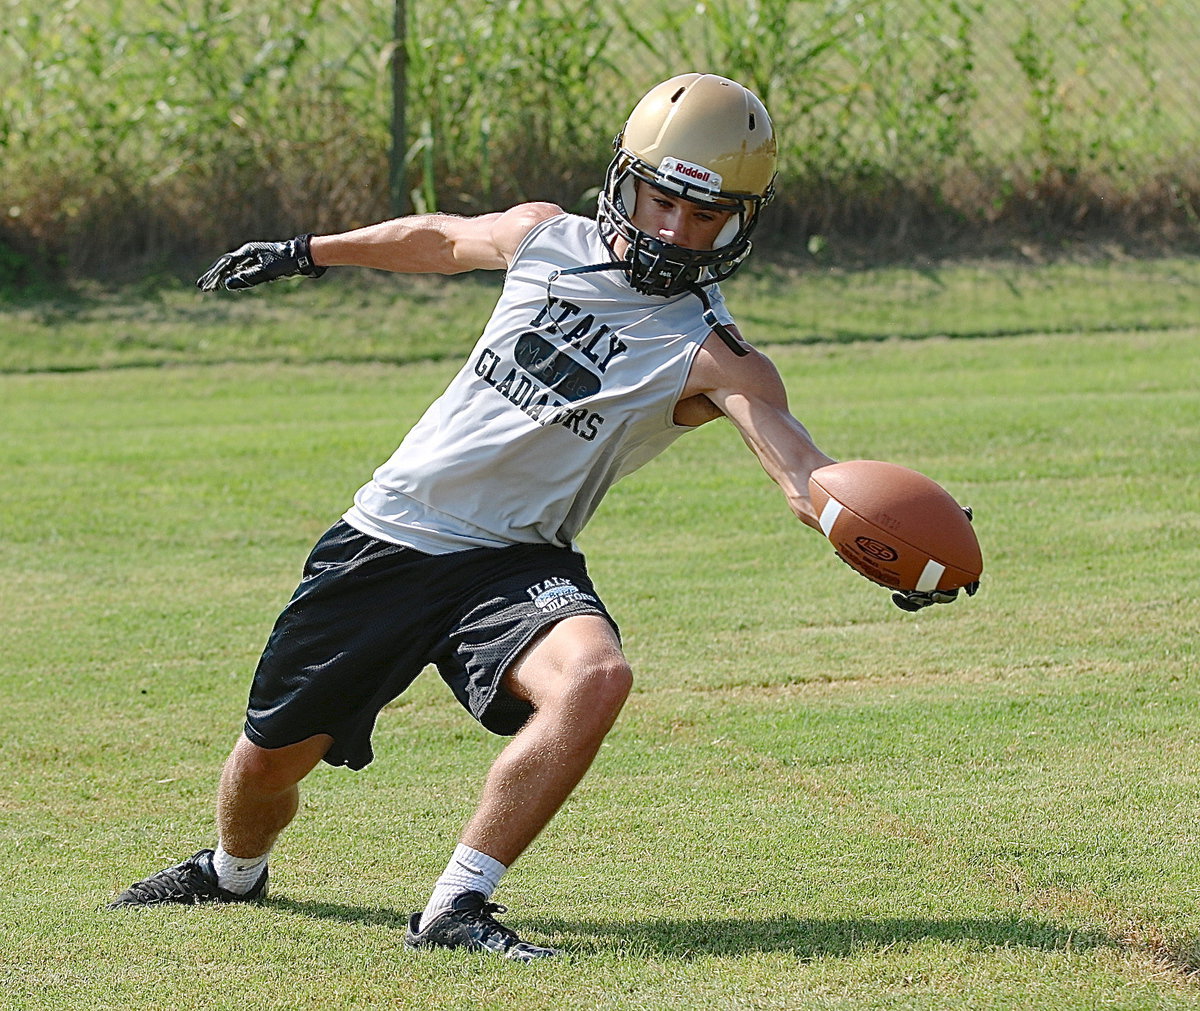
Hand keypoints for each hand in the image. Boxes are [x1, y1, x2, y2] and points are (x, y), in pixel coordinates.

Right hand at [196, 234, 325, 290]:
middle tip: (202, 286)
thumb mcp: (265, 272)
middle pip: (226, 265)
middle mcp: (248, 253)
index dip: (215, 275)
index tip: (206, 285)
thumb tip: (228, 284)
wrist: (301, 257)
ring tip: (211, 287)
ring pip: (234, 268)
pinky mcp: (260, 263)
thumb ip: (247, 277)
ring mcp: (254, 257)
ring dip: (222, 277)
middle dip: (214, 276)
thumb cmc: (284, 262)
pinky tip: (229, 284)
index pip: (226, 264)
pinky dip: (234, 277)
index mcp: (248, 251)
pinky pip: (243, 270)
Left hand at [891, 505, 976, 610]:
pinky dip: (903, 601)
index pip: (964, 578)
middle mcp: (936, 576)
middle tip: (935, 594)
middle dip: (942, 596)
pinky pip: (905, 599)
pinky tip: (895, 595)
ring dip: (920, 601)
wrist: (897, 530)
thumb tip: (968, 511)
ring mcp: (918, 583)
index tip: (970, 588)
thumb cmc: (922, 524)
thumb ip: (952, 518)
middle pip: (945, 593)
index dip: (970, 585)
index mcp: (948, 565)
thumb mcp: (938, 521)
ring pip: (924, 599)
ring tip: (913, 595)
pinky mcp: (902, 585)